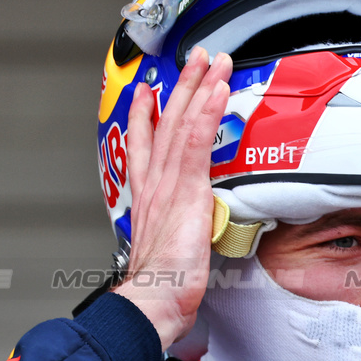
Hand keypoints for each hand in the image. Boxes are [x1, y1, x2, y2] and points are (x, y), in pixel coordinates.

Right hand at [113, 49, 231, 347]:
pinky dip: (206, 111)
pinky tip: (216, 89)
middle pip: (166, 123)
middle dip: (180, 88)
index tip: (148, 93)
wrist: (152, 300)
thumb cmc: (159, 287)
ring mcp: (168, 183)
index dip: (145, 116)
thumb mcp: (164, 252)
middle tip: (192, 60)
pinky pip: (197, 140)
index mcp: (146, 197)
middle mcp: (153, 183)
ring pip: (182, 122)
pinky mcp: (185, 188)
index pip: (144, 146)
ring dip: (199, 87)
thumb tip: (183, 232)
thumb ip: (173, 233)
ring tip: (212, 61)